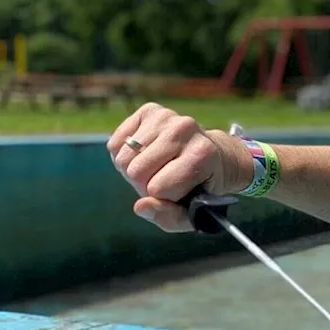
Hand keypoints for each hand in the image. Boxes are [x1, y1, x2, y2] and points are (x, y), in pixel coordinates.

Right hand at [107, 102, 251, 231]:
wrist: (215, 157)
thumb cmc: (201, 188)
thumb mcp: (193, 212)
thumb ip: (169, 218)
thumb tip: (140, 206)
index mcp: (202, 155)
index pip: (157, 188)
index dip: (162, 198)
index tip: (177, 192)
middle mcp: (184, 128)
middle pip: (136, 172)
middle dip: (144, 185)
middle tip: (164, 180)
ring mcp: (166, 116)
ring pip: (123, 158)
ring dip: (133, 170)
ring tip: (156, 168)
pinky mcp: (149, 110)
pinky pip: (115, 143)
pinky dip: (124, 155)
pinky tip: (146, 155)